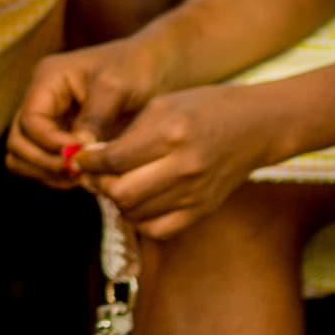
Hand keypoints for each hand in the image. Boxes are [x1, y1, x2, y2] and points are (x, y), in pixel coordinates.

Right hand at [8, 36, 167, 187]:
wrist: (158, 66)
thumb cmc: (137, 68)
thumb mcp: (116, 87)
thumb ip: (94, 117)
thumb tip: (78, 150)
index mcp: (48, 80)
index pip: (29, 121)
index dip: (49, 143)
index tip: (80, 154)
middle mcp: (42, 100)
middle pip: (18, 140)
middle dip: (43, 161)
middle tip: (77, 171)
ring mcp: (51, 118)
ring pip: (24, 154)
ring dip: (46, 171)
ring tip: (80, 176)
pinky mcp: (63, 135)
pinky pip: (44, 161)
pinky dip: (56, 174)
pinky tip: (84, 176)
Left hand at [75, 83, 296, 238]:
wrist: (255, 126)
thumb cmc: (204, 108)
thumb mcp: (161, 105)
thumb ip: (126, 133)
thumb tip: (92, 157)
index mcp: (170, 134)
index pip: (113, 159)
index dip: (88, 161)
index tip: (79, 157)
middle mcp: (183, 167)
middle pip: (121, 193)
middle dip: (99, 184)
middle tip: (95, 174)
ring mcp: (194, 193)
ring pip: (135, 213)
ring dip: (117, 201)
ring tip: (116, 183)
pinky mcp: (202, 210)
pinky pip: (158, 229)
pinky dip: (140, 219)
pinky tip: (139, 201)